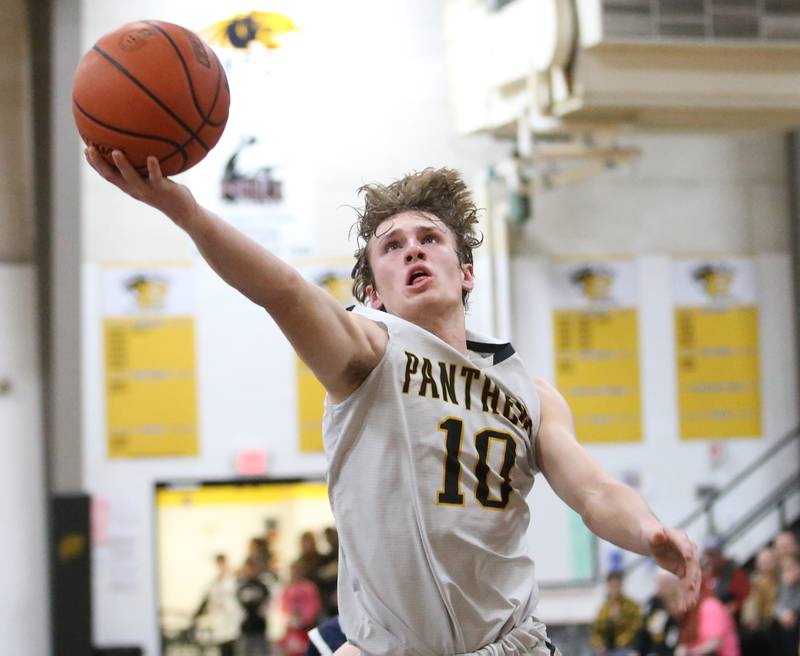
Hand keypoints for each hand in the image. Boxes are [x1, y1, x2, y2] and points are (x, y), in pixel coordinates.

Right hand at [84, 147, 198, 229]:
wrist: (183, 210)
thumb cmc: (167, 191)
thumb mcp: (152, 178)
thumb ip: (143, 166)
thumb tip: (141, 145)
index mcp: (129, 186)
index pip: (108, 175)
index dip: (95, 164)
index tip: (85, 150)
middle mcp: (135, 189)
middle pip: (112, 176)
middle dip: (99, 164)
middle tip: (90, 149)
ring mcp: (148, 190)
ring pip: (131, 178)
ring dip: (122, 165)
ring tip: (115, 152)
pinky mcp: (162, 190)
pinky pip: (156, 177)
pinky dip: (153, 168)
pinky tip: (151, 158)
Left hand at [646, 526, 699, 611]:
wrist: (655, 541)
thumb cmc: (652, 535)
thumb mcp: (651, 534)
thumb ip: (655, 535)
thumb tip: (659, 533)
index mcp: (681, 538)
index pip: (686, 545)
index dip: (687, 551)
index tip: (689, 557)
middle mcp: (689, 551)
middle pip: (693, 566)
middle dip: (692, 577)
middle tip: (690, 588)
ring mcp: (689, 563)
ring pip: (693, 579)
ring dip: (691, 592)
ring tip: (688, 605)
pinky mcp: (685, 572)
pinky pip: (687, 586)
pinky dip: (685, 596)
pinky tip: (683, 608)